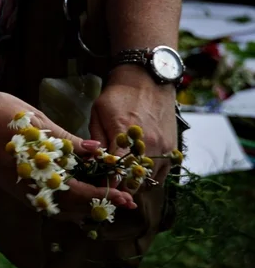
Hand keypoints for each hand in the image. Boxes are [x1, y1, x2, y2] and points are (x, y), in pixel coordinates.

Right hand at [0, 90, 135, 222]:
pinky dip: (64, 203)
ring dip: (83, 207)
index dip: (106, 195)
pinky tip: (74, 193)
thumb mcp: (36, 121)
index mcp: (38, 170)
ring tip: (103, 199)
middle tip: (125, 202)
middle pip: (73, 207)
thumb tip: (97, 150)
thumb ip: (66, 139)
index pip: (81, 192)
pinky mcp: (13, 186)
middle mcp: (30, 187)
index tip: (128, 198)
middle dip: (100, 205)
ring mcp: (20, 189)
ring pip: (59, 208)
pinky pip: (44, 203)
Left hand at [91, 67, 178, 184]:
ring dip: (136, 184)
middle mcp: (148, 146)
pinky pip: (163, 173)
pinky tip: (139, 172)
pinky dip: (151, 177)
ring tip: (124, 179)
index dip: (107, 182)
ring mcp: (164, 148)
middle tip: (111, 186)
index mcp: (125, 136)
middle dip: (122, 187)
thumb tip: (94, 162)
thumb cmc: (118, 95)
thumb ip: (97, 140)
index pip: (116, 172)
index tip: (100, 186)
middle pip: (135, 182)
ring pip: (150, 181)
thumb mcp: (98, 113)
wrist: (147, 79)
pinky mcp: (173, 148)